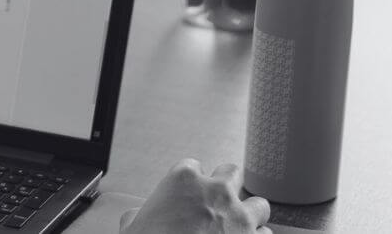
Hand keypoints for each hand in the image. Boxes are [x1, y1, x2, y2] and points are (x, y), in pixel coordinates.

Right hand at [121, 159, 271, 233]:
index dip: (190, 182)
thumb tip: (137, 217)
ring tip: (238, 228)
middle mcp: (215, 192)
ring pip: (259, 205)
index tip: (188, 195)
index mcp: (183, 180)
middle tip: (218, 203)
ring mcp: (239, 216)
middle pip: (232, 173)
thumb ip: (141, 212)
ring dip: (249, 216)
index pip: (192, 165)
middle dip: (227, 187)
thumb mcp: (132, 224)